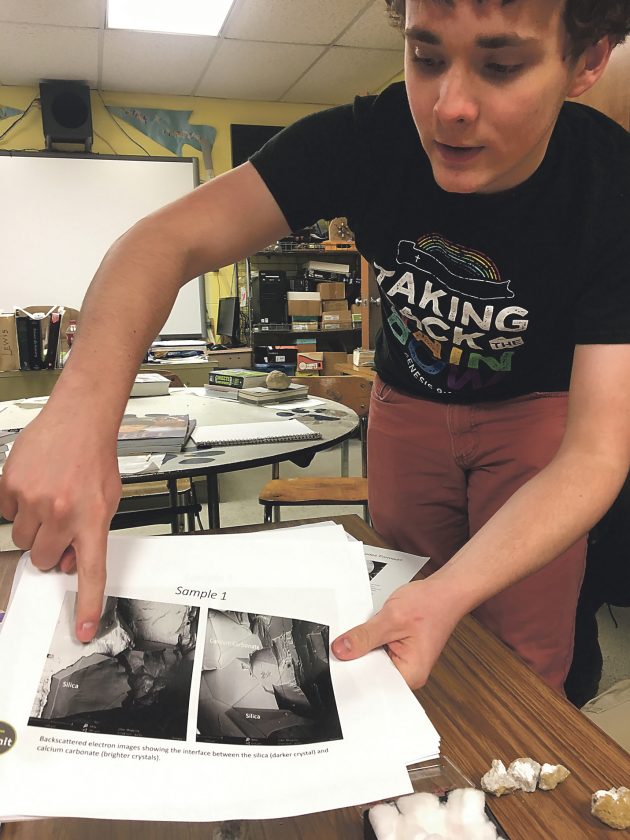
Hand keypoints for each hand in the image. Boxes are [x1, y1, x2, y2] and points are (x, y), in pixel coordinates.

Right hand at [0, 408, 120, 641]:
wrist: (79, 420)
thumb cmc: (95, 458)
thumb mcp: (107, 500)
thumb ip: (90, 533)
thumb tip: (67, 562)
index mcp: (92, 520)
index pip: (90, 572)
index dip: (86, 604)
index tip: (82, 629)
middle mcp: (62, 514)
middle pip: (44, 559)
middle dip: (50, 548)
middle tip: (59, 523)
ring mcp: (34, 500)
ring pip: (23, 539)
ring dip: (33, 526)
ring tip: (48, 498)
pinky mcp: (11, 486)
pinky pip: (5, 513)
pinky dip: (16, 505)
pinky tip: (34, 485)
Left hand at [331, 579, 461, 687]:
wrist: (445, 591)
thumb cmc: (431, 604)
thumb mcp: (392, 618)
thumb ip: (364, 636)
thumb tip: (342, 649)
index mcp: (411, 673)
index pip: (373, 684)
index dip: (353, 673)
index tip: (337, 662)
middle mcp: (409, 673)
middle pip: (371, 674)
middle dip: (357, 658)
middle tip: (345, 645)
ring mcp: (404, 663)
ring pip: (372, 662)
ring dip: (364, 648)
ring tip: (364, 634)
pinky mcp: (399, 652)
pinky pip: (377, 652)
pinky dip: (370, 642)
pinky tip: (371, 632)